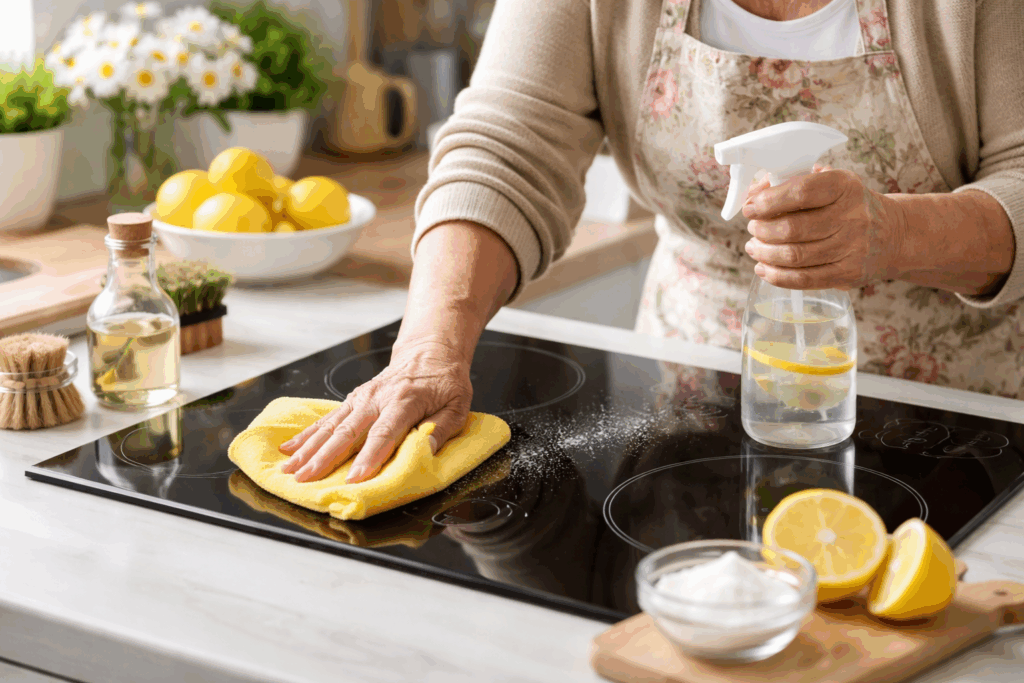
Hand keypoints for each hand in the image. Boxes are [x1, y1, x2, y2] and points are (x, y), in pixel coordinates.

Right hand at [277, 339, 472, 483]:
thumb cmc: (445, 382)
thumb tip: (427, 451)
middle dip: (324, 457)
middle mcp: (378, 398)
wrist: (430, 352)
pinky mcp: (353, 399)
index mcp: (405, 401)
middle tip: (304, 478)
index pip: (384, 433)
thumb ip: (441, 429)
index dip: (369, 457)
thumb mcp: (457, 405)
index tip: (354, 478)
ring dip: (308, 448)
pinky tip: (288, 447)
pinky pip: (327, 418)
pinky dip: (306, 433)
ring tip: (289, 468)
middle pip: (348, 431)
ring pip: (331, 425)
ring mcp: (362, 398)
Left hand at [741, 166, 906, 289]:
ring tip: (754, 247)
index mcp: (845, 186)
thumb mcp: (830, 183)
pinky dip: (776, 275)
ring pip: (794, 255)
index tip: (749, 208)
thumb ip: (792, 182)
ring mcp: (852, 248)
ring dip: (764, 253)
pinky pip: (804, 279)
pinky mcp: (848, 274)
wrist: (894, 235)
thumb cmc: (848, 206)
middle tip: (753, 228)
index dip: (768, 201)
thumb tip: (753, 194)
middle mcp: (852, 217)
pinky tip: (763, 268)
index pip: (801, 192)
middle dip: (762, 230)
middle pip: (792, 228)